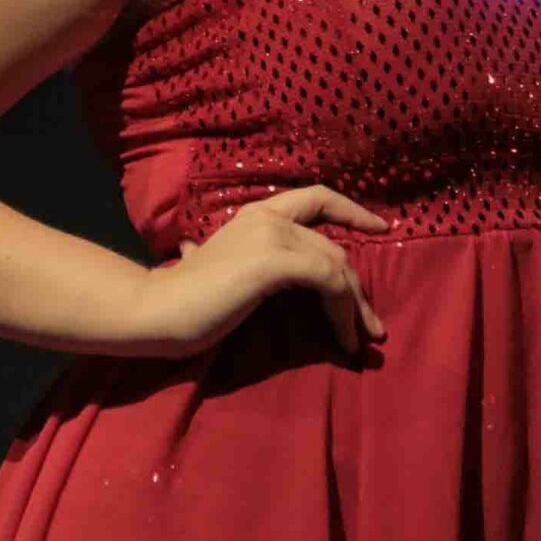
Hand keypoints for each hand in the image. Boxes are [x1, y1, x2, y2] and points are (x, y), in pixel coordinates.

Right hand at [129, 184, 391, 360]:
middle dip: (358, 290)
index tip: (382, 227)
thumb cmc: (187, 298)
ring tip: (357, 343)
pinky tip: (341, 339)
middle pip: (335, 248)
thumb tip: (270, 278)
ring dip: (353, 308)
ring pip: (336, 266)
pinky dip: (342, 311)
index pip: (317, 197)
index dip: (353, 210)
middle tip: (371, 327)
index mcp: (257, 214)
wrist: (159, 310)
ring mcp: (272, 235)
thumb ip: (248, 262)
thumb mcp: (227, 270)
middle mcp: (269, 216)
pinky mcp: (274, 260)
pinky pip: (327, 281)